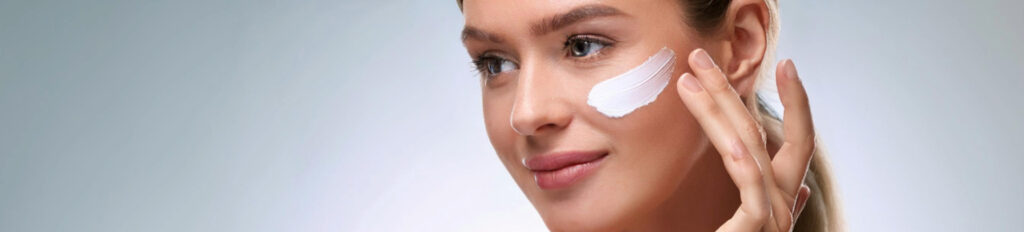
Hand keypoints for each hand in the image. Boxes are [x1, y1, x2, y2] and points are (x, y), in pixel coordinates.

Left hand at [675, 49, 814, 231]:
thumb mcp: (752, 225)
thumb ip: (773, 205)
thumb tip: (803, 191)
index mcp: (781, 199)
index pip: (798, 142)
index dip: (796, 101)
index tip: (786, 64)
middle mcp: (781, 205)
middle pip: (760, 135)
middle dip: (728, 90)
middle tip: (699, 58)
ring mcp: (772, 218)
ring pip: (748, 151)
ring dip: (717, 110)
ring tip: (688, 83)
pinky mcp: (756, 231)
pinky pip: (752, 191)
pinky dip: (745, 165)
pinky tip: (731, 143)